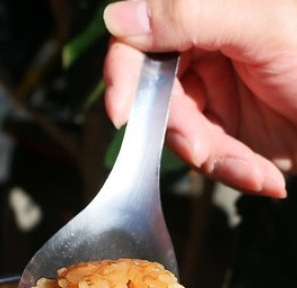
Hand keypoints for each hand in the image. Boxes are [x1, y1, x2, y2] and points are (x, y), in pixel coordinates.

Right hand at [102, 0, 296, 197]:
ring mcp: (212, 92)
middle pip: (156, 98)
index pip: (140, 39)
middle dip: (183, 132)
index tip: (121, 114)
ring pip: (180, 134)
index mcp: (207, 14)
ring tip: (255, 169)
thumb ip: (190, 15)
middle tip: (207, 150)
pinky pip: (207, 156)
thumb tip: (116, 16)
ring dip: (215, 159)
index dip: (122, 76)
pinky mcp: (223, 128)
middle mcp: (202, 50)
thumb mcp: (263, 28)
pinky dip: (233, 171)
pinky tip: (266, 175)